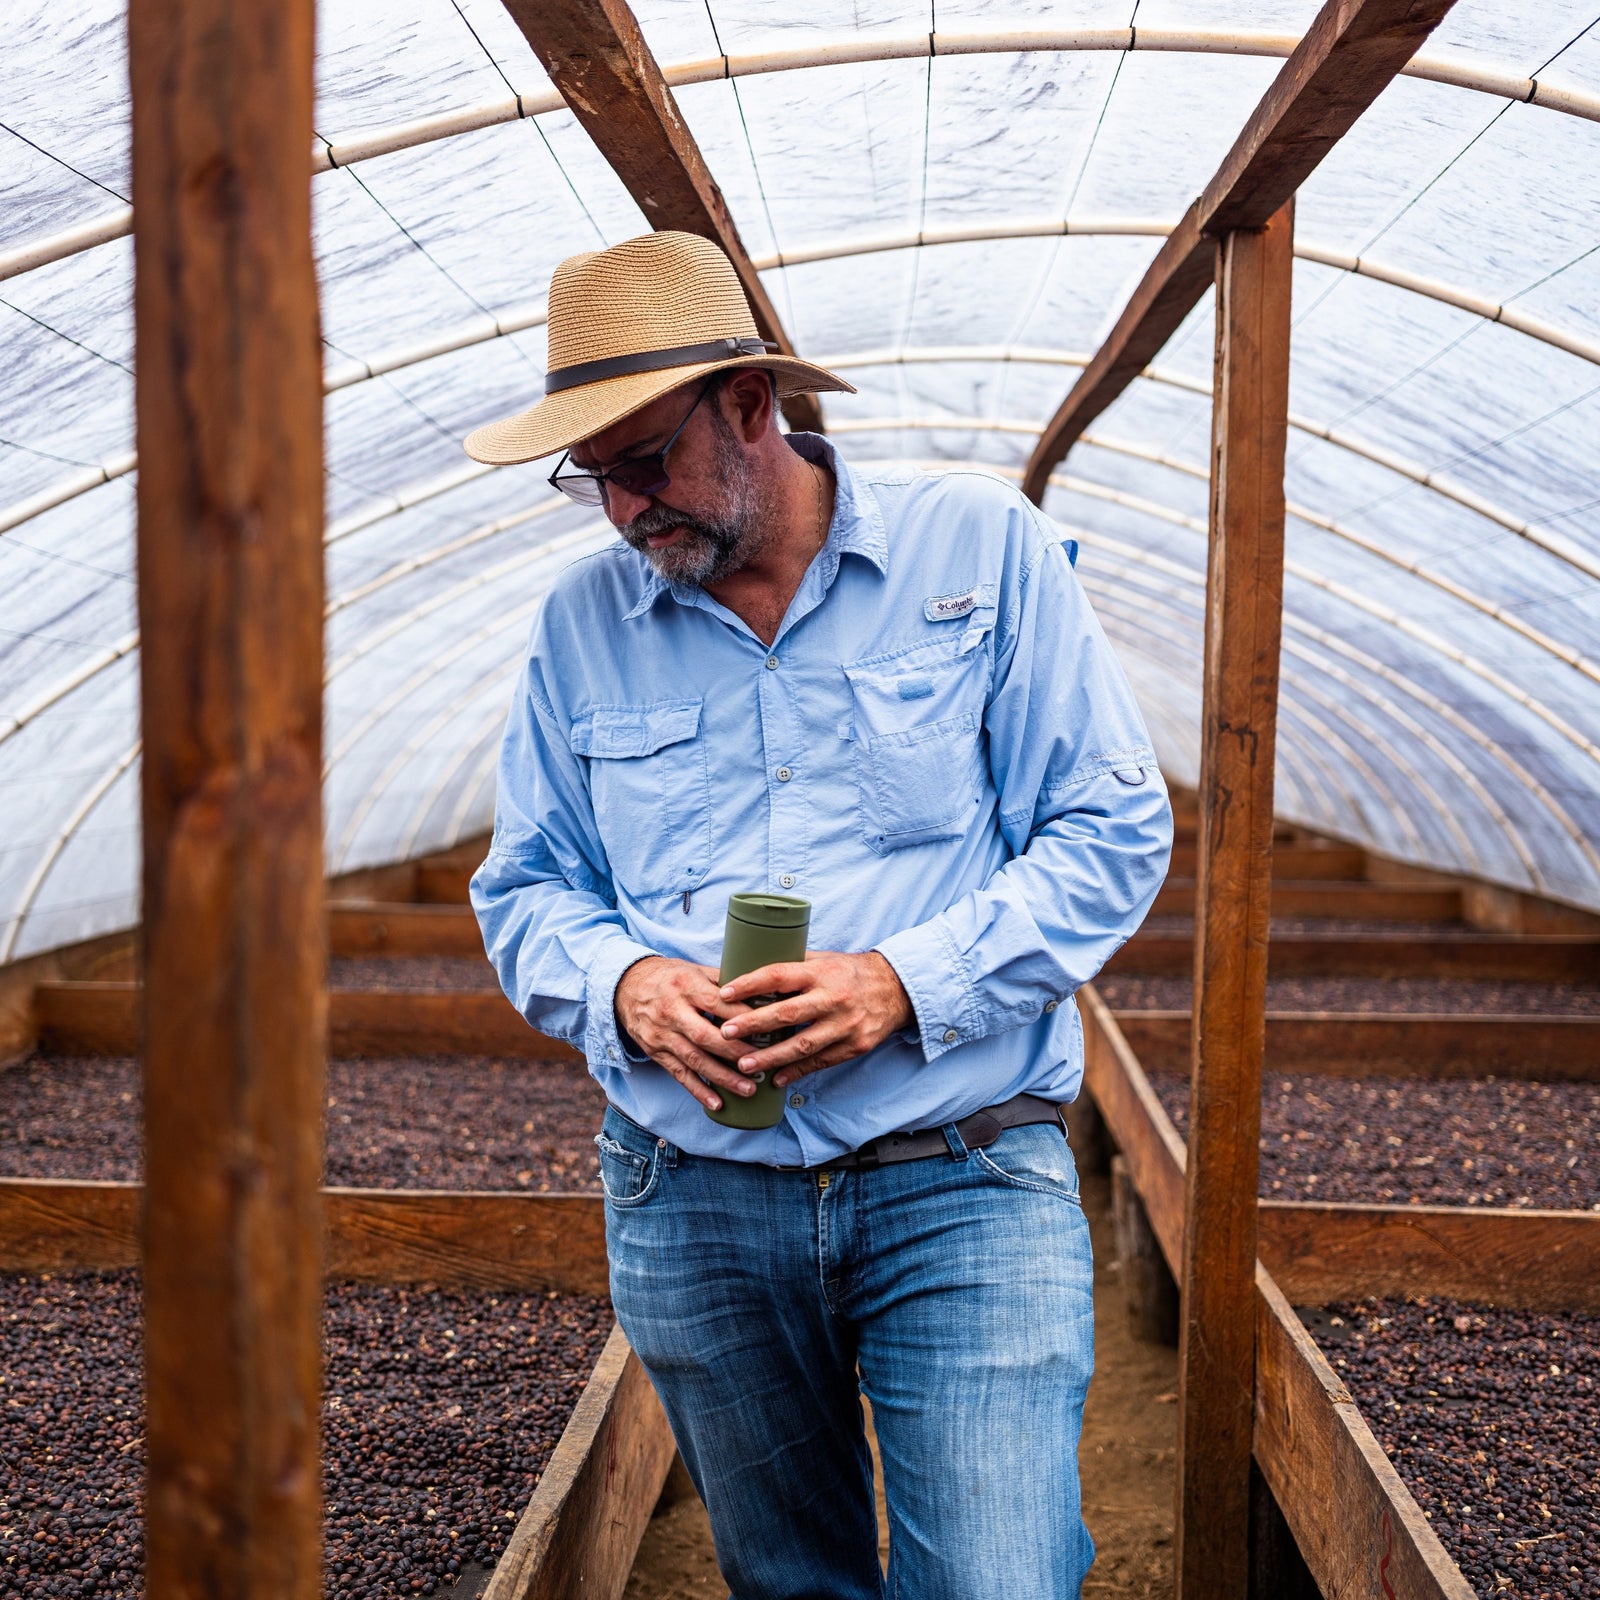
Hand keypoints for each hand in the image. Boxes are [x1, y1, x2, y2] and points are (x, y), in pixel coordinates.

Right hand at [614, 957, 758, 1112]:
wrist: (626, 985)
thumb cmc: (670, 977)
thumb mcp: (694, 970)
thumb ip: (723, 982)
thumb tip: (759, 992)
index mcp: (686, 986)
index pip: (718, 1003)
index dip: (742, 1018)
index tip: (767, 1029)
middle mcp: (673, 1011)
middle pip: (706, 1036)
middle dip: (735, 1053)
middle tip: (762, 1065)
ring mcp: (662, 1034)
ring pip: (694, 1060)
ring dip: (722, 1077)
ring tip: (748, 1089)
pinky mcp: (656, 1052)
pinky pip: (679, 1074)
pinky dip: (698, 1091)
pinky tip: (717, 1103)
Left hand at [717, 951, 913, 1087]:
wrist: (896, 988)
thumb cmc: (850, 972)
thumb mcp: (824, 960)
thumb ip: (793, 967)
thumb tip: (750, 973)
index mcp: (821, 972)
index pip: (779, 976)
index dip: (750, 984)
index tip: (725, 994)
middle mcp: (833, 998)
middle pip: (787, 1013)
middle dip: (753, 1024)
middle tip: (726, 1033)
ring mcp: (845, 1024)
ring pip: (803, 1045)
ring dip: (771, 1057)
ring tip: (745, 1064)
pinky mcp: (855, 1045)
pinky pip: (821, 1062)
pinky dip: (797, 1072)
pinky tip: (776, 1079)